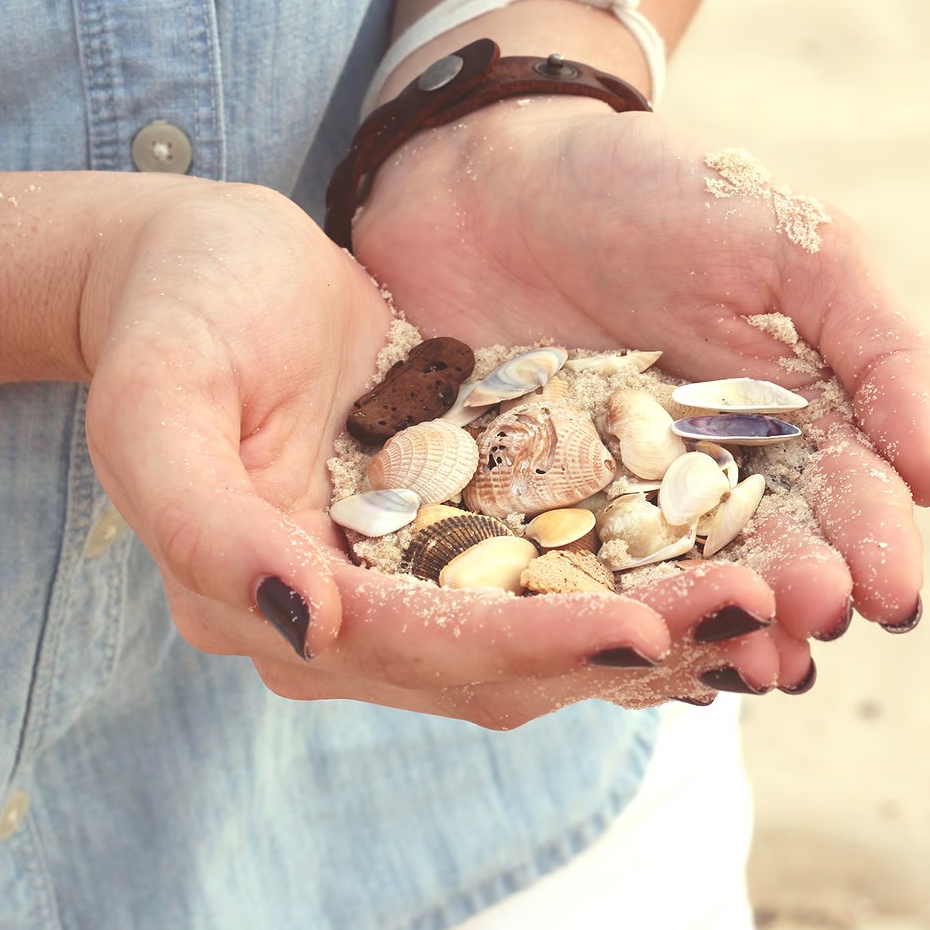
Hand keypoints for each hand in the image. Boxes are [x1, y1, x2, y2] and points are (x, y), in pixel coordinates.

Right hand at [81, 181, 748, 726]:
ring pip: (552, 631)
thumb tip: (307, 621)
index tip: (646, 631)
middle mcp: (350, 623)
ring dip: (661, 624)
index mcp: (276, 604)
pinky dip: (641, 580)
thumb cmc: (179, 312)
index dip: (537, 643)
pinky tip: (727, 562)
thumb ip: (204, 521)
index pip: (425, 646)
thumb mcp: (160, 399)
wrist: (205, 268)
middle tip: (757, 613)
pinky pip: (562, 576)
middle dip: (632, 644)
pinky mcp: (460, 541)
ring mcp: (412, 586)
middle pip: (509, 661)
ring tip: (769, 598)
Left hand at [350, 97, 929, 691]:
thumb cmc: (648, 191)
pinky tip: (622, 658)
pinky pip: (562, 586)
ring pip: (674, 588)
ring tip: (744, 669)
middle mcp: (708, 482)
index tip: (888, 591)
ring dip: (714, 631)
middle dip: (796, 594)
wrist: (483, 164)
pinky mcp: (516, 524)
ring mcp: (612, 508)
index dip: (872, 544)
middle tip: (815, 627)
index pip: (845, 495)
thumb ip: (878, 345)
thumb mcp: (788, 241)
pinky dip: (596, 624)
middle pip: (764, 554)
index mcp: (787, 422)